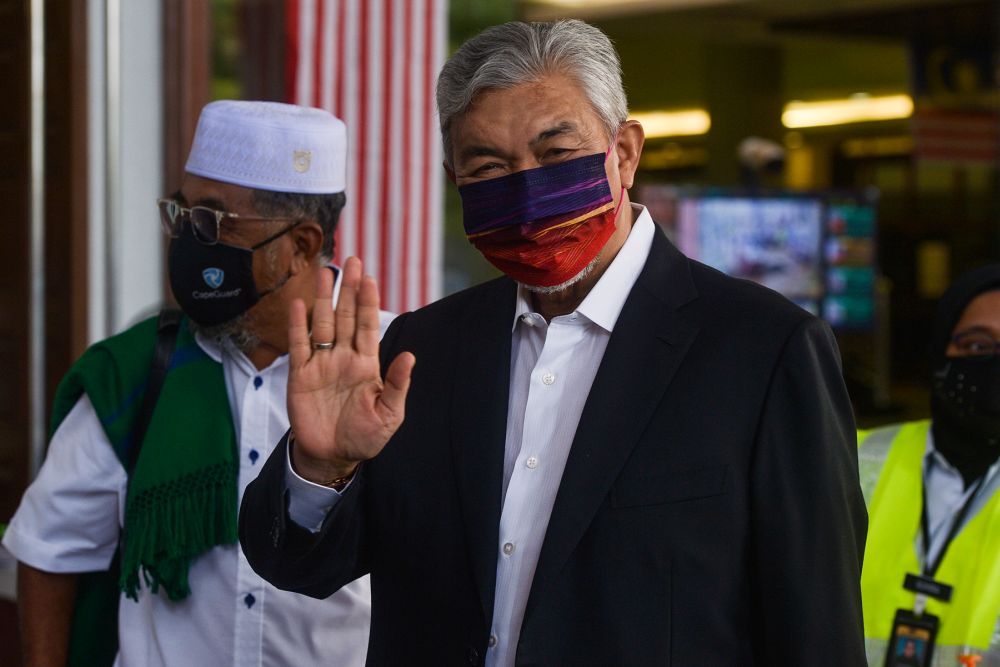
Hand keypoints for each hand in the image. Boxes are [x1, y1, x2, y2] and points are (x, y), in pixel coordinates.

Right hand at [287, 257, 414, 482]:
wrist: (332, 456)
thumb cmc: (365, 437)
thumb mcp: (388, 415)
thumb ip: (397, 385)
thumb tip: (410, 357)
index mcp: (367, 364)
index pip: (368, 326)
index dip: (368, 302)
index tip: (370, 279)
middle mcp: (343, 358)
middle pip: (346, 316)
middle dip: (349, 289)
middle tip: (353, 260)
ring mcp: (321, 364)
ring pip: (323, 324)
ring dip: (325, 299)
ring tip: (327, 272)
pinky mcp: (300, 375)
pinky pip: (299, 345)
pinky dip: (298, 324)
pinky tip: (299, 303)